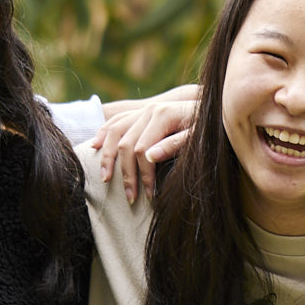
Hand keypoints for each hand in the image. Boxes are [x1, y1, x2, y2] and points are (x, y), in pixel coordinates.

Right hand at [89, 83, 198, 202]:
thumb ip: (174, 145)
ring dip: (107, 157)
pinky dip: (103, 134)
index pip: (141, 150)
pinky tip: (94, 146)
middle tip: (131, 197)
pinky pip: (115, 122)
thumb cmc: (207, 127)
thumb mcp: (197, 138)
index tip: (149, 194)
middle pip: (125, 144)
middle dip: (126, 173)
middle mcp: (149, 110)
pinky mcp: (141, 112)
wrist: (211, 107)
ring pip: (115, 132)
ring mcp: (143, 110)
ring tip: (106, 178)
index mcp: (162, 115)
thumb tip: (149, 158)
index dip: (143, 174)